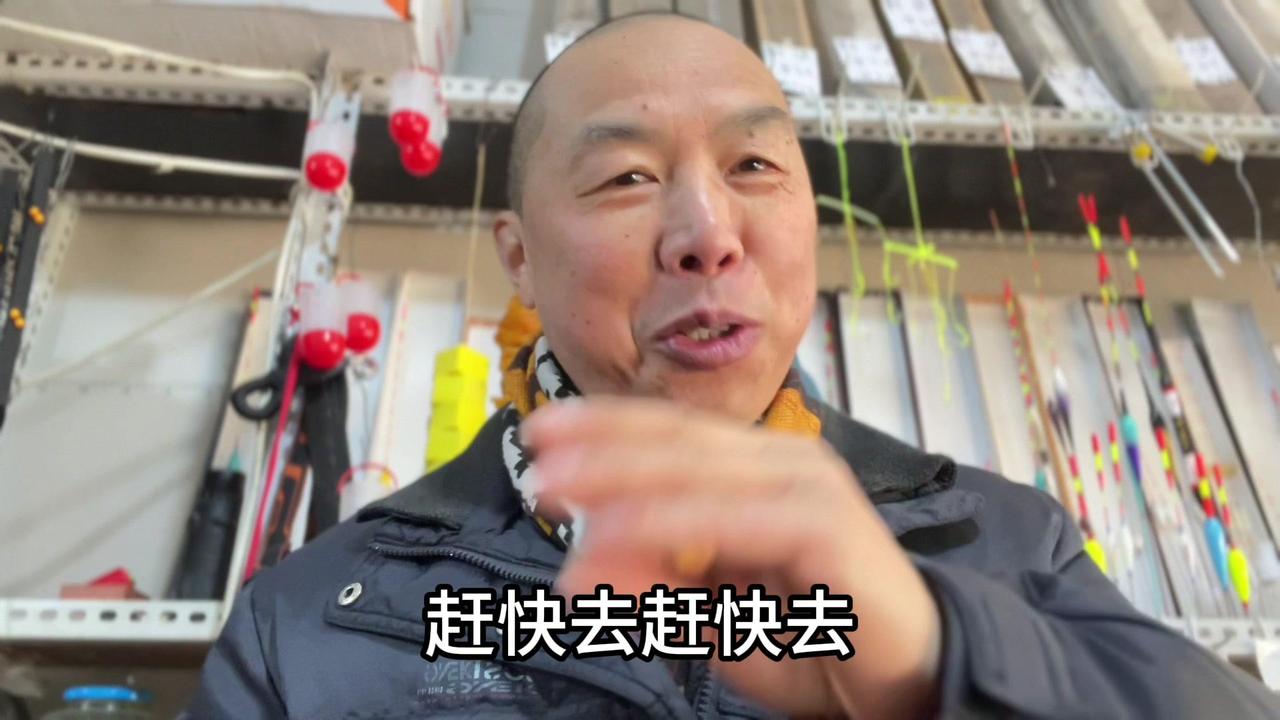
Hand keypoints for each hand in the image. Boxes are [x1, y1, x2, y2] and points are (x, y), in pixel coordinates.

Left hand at [524, 397, 942, 719]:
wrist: (911, 681)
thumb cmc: (817, 641)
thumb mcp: (714, 612)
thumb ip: (654, 581)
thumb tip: (578, 565)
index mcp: (761, 469)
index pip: (671, 435)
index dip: (604, 428)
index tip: (541, 435)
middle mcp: (784, 462)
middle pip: (674, 442)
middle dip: (597, 446)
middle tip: (534, 456)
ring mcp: (806, 485)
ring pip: (691, 471)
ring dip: (614, 478)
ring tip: (552, 492)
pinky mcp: (821, 522)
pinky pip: (723, 517)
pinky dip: (661, 526)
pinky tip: (611, 532)